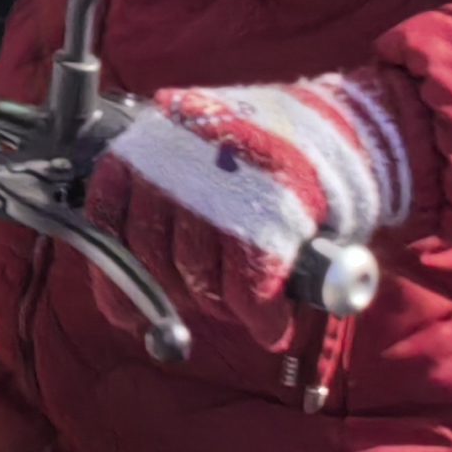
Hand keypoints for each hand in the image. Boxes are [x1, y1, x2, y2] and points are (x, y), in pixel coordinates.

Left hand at [80, 71, 429, 336]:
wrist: (346, 126)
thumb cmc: (262, 152)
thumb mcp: (196, 149)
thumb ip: (162, 196)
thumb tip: (127, 282)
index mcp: (148, 142)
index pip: (106, 220)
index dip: (115, 280)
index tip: (127, 313)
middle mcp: (175, 161)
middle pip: (153, 257)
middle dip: (179, 291)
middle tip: (206, 298)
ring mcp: (222, 189)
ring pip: (200, 278)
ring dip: (221, 306)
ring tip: (244, 303)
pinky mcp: (271, 218)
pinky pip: (248, 291)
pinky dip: (261, 318)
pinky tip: (270, 325)